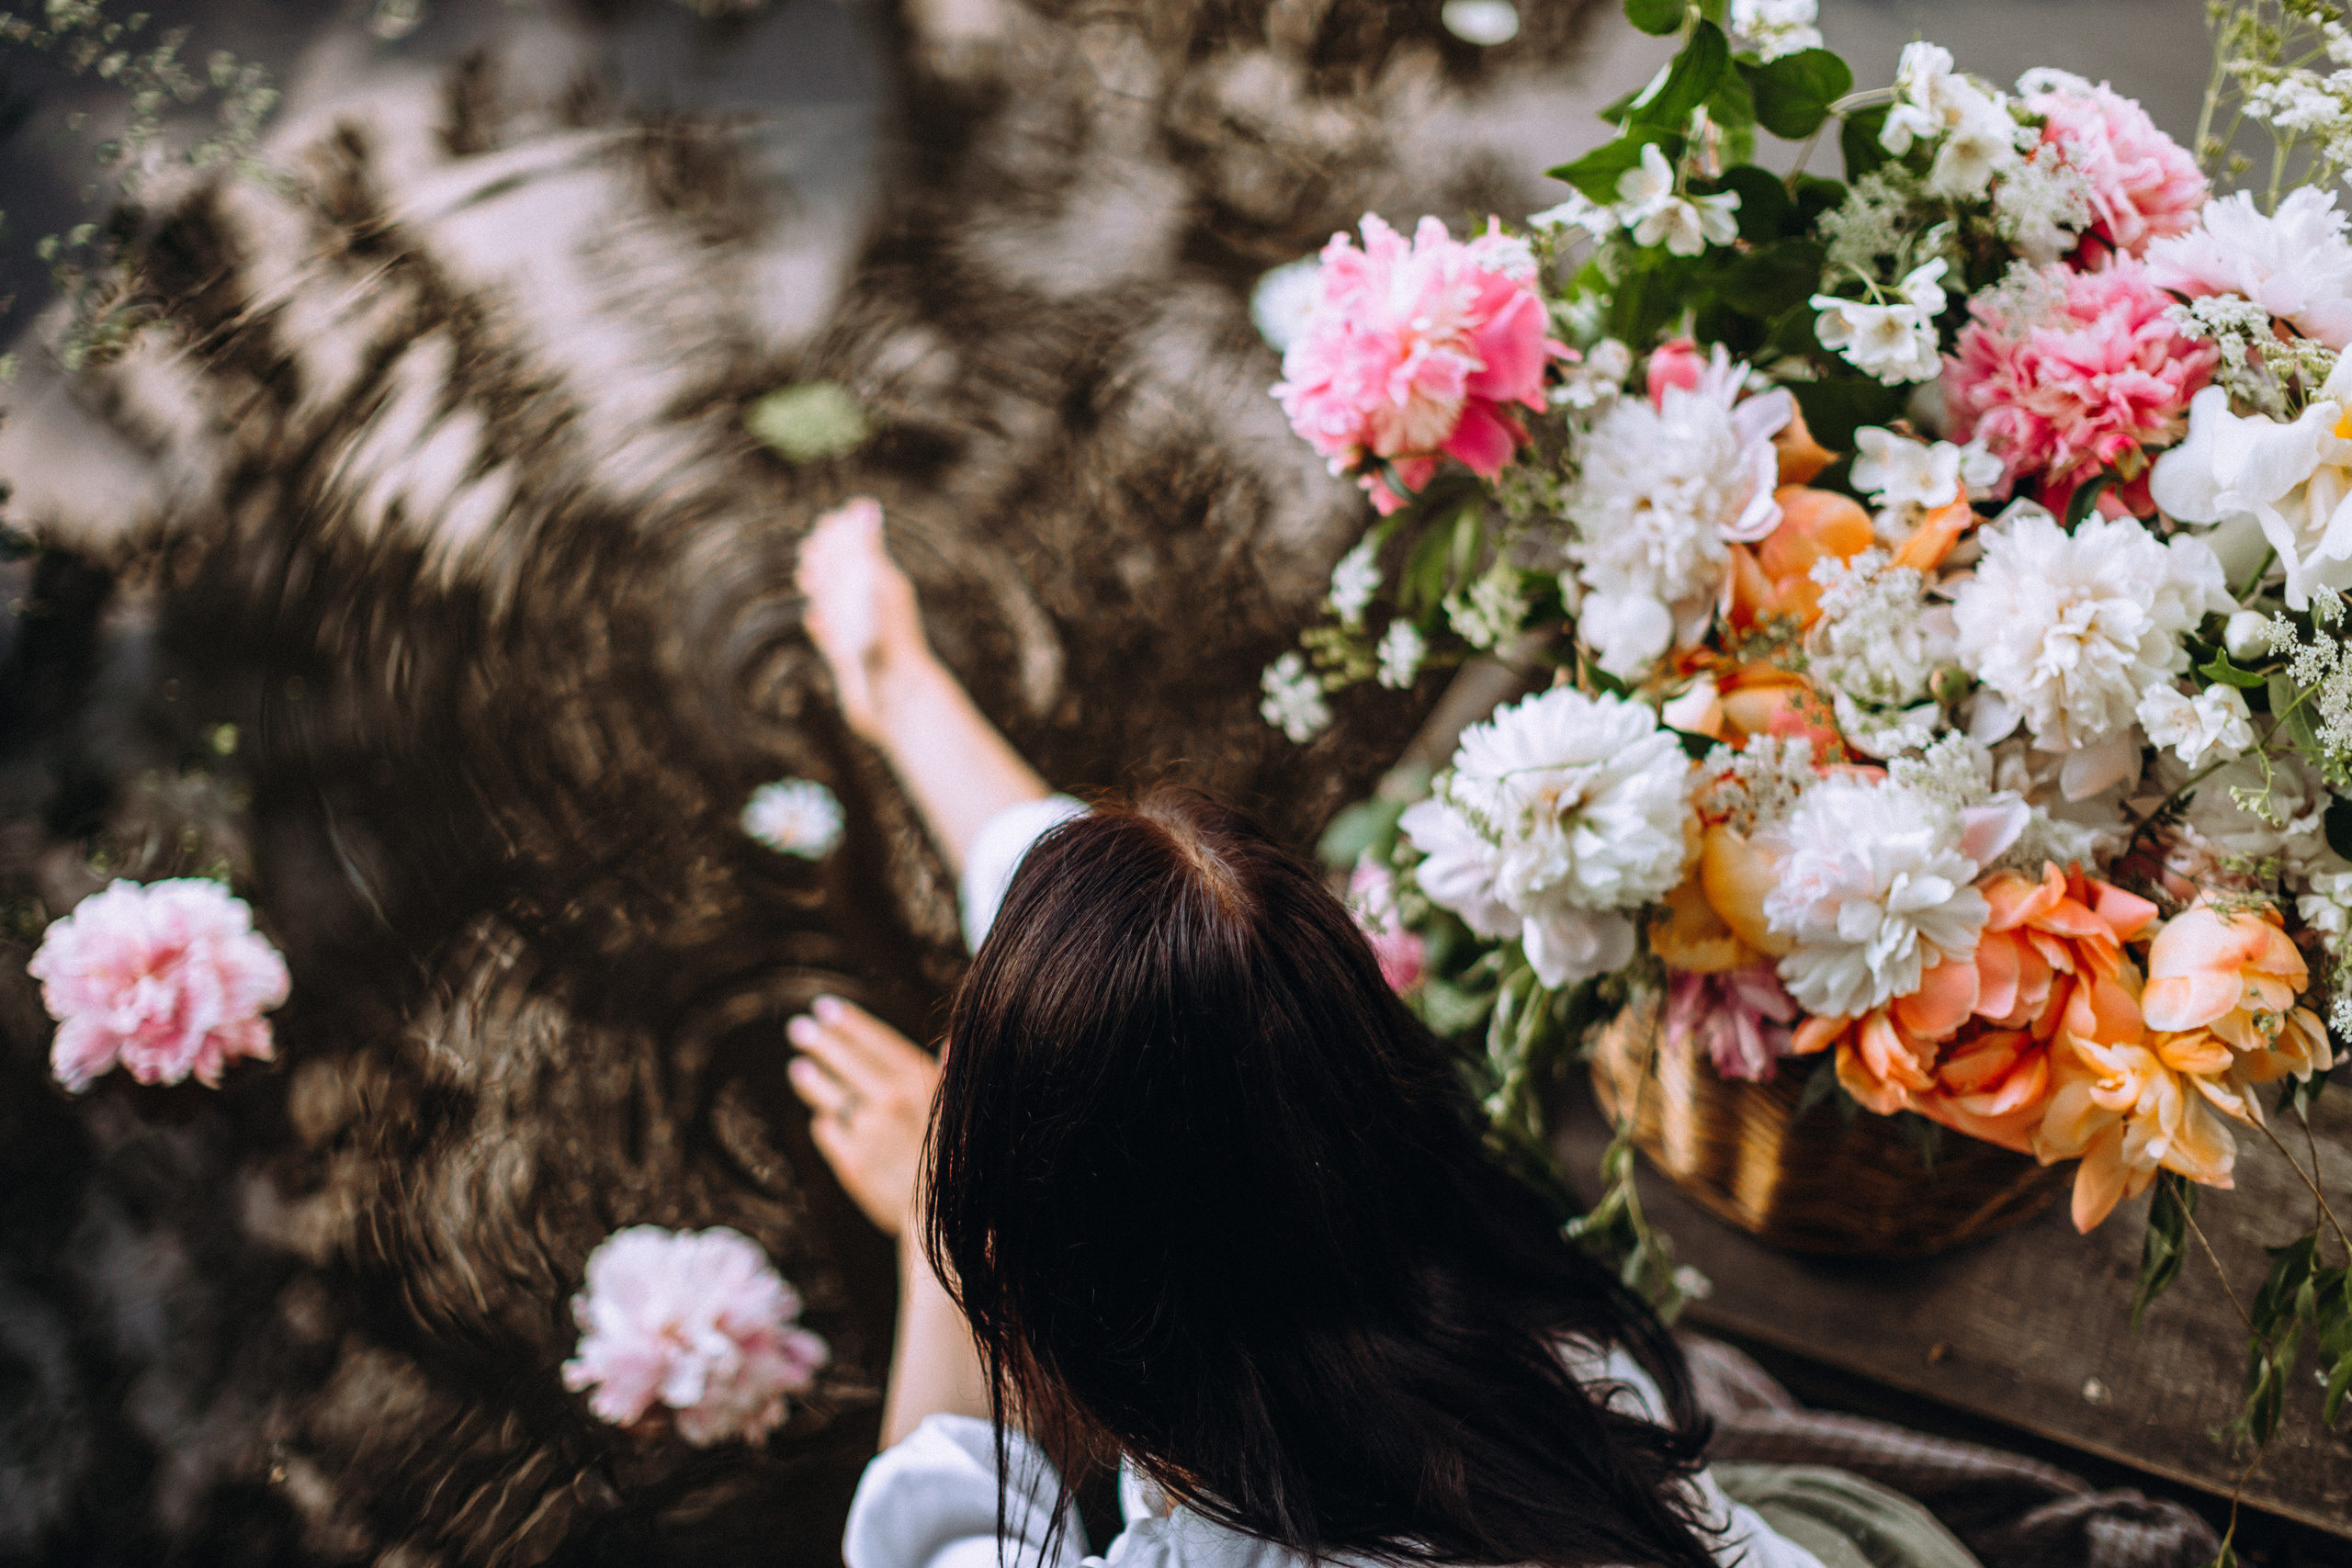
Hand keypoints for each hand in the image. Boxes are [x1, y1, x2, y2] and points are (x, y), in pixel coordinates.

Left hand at [786, 996, 940, 1237]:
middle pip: (844, 1061)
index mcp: (920, 1082)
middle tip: (798, 1029)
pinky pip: (829, 1131)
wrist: (945, 1220)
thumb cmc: (959, 1160)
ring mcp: (868, 1132)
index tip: (825, 1007)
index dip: (849, 1022)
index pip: (875, 1040)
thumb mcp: (960, 1110)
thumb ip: (949, 1072)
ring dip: (811, 1079)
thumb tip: (949, 1039)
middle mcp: (891, 1101)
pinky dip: (827, 1123)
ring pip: (829, 1094)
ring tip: (798, 1068)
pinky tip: (825, 1117)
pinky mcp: (851, 1162)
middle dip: (819, 1041)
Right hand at [796, 497, 934, 744]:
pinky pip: (833, 637)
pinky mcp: (850, 659)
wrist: (896, 699)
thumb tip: (864, 505)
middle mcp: (873, 606)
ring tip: (809, 580)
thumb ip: (865, 548)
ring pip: (836, 605)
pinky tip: (816, 621)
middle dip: (825, 561)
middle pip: (845, 574)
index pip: (859, 548)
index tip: (824, 527)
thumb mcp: (872, 586)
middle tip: (809, 556)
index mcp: (884, 584)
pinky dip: (823, 627)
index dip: (839, 535)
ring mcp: (861, 632)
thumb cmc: (885, 640)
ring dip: (821, 590)